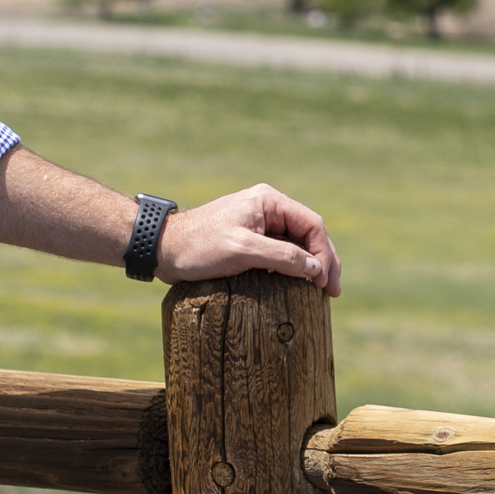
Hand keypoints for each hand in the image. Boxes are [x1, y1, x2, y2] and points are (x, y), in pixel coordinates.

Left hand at [157, 182, 342, 296]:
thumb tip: (315, 268)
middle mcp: (268, 209)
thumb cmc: (197, 246)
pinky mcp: (251, 240)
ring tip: (321, 292)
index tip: (325, 283)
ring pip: (298, 245)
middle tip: (332, 291)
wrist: (162, 249)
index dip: (325, 254)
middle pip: (310, 234)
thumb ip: (281, 257)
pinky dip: (294, 269)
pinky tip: (299, 286)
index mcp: (269, 201)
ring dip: (311, 266)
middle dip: (324, 262)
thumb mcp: (241, 250)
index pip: (312, 225)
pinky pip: (282, 253)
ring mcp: (260, 224)